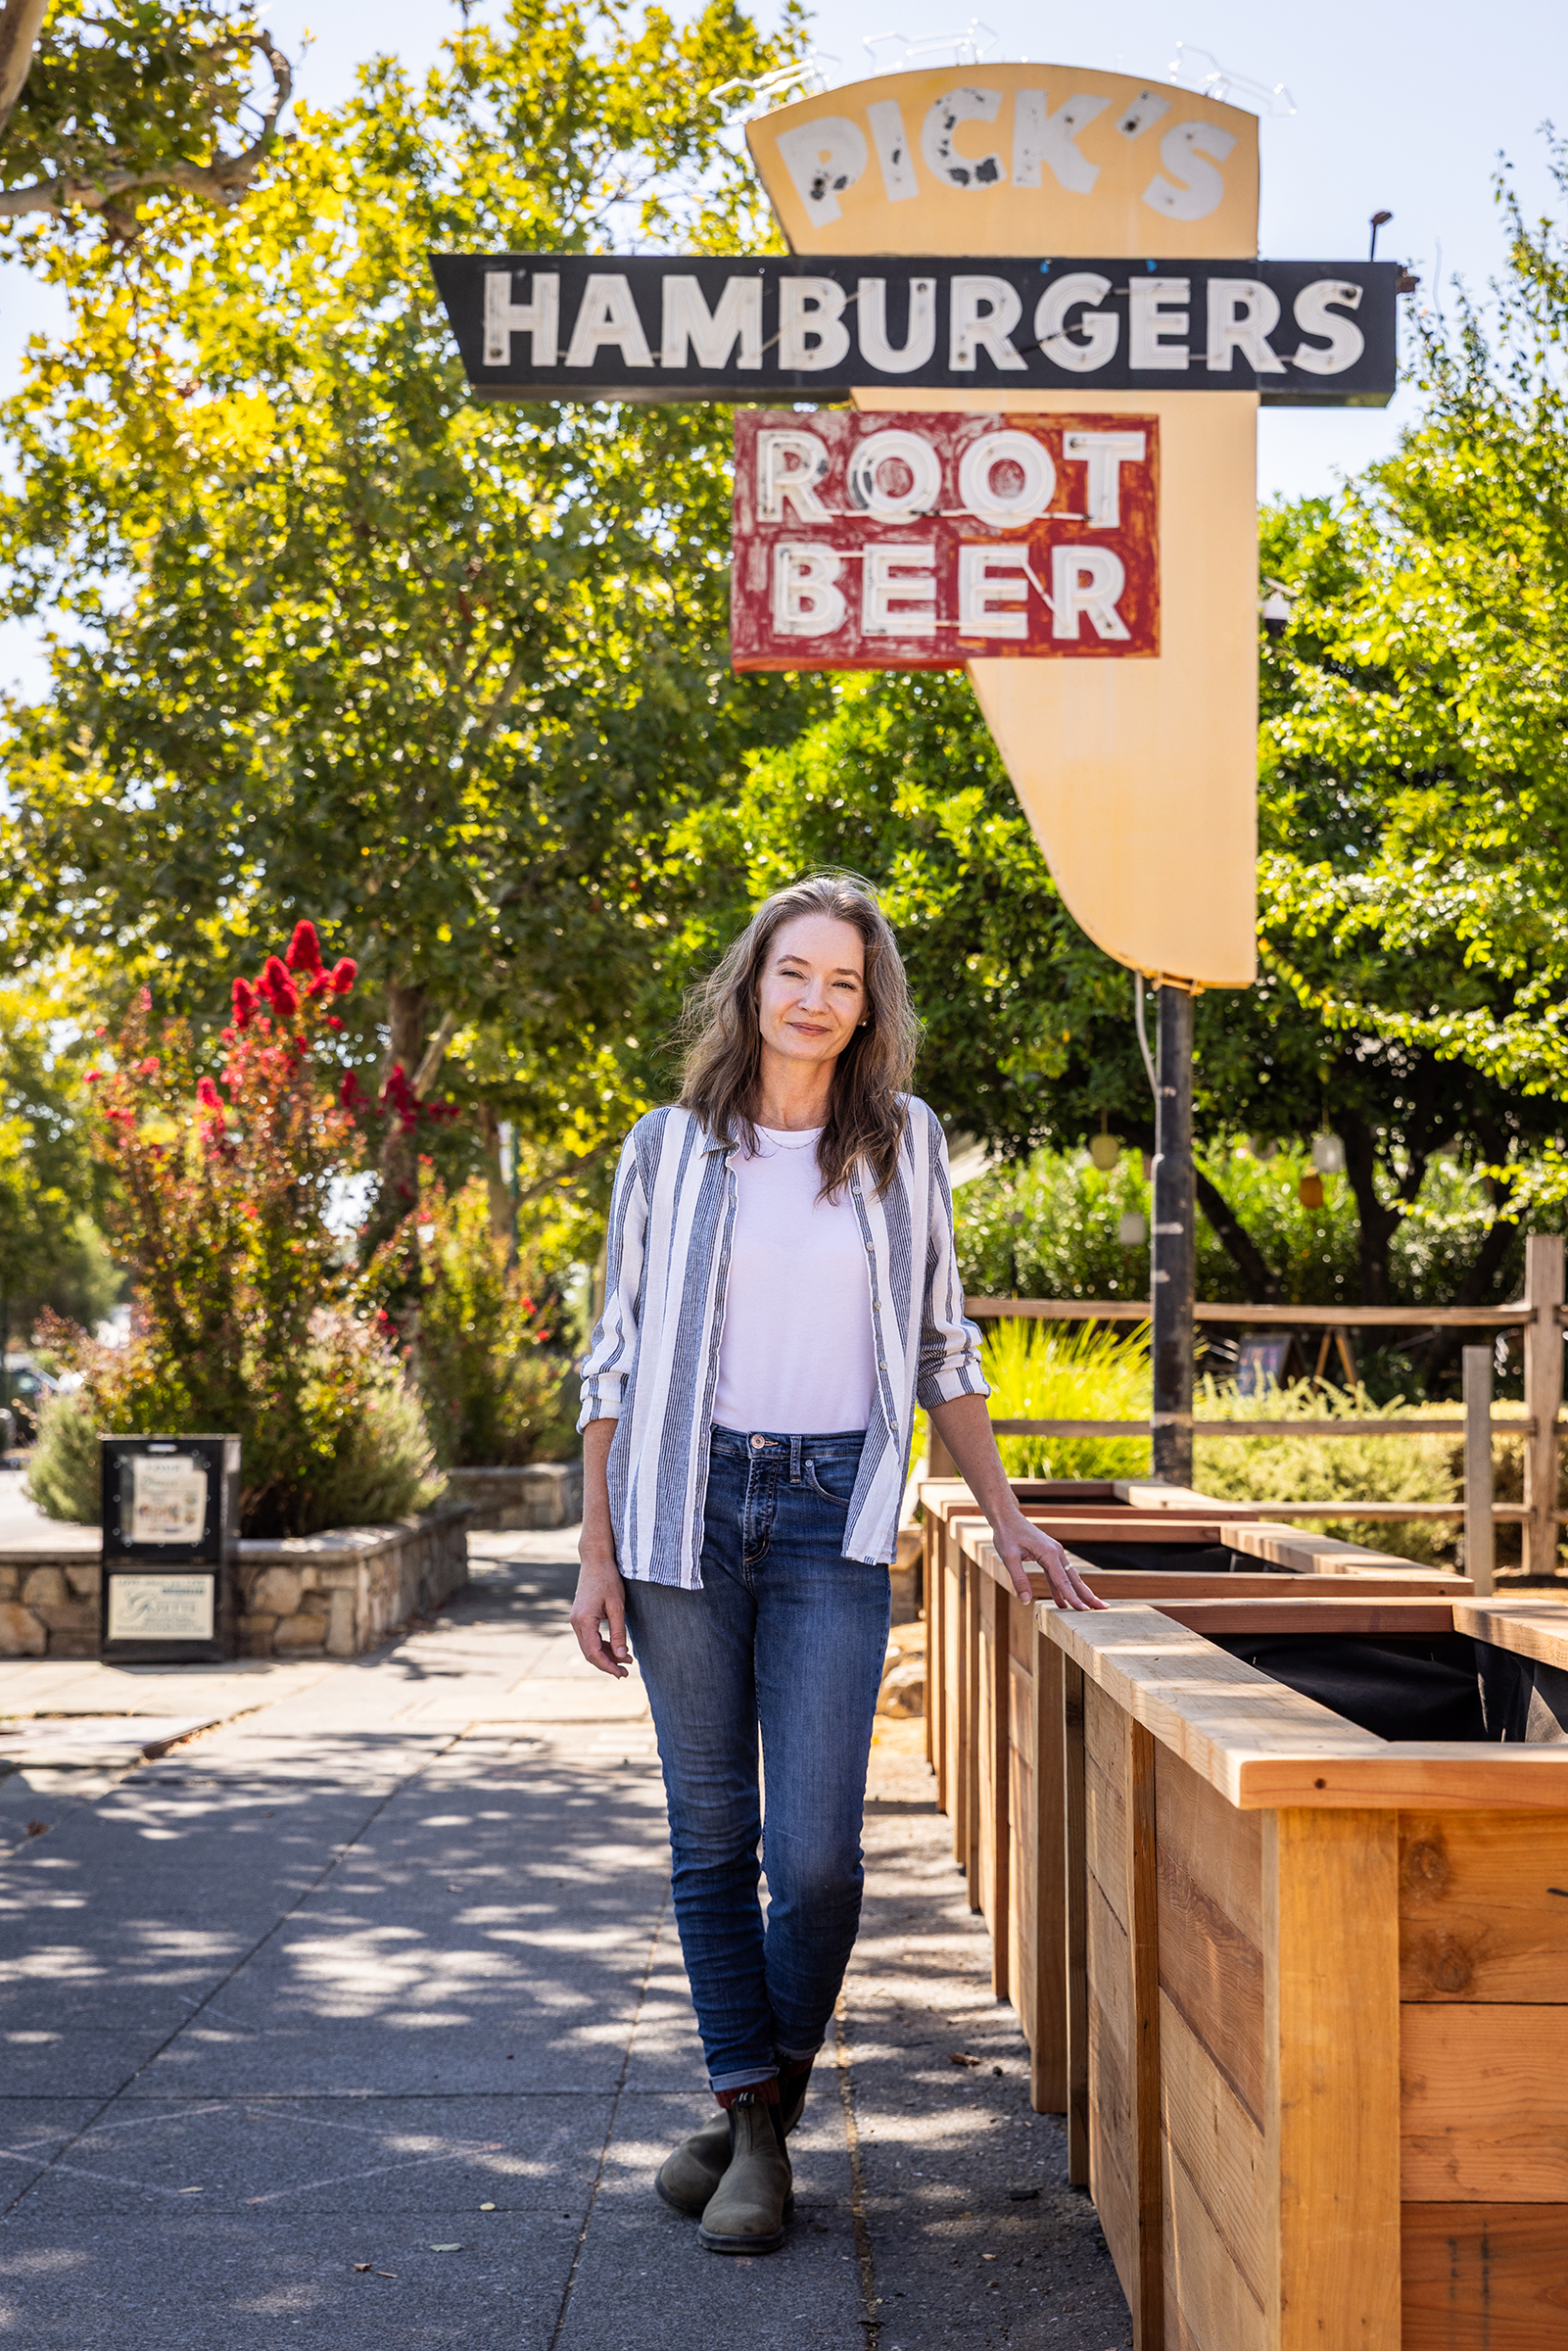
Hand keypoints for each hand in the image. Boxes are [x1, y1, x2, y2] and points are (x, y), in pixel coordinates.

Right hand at [569, 1547, 631, 1676]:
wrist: (595, 1560)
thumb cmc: (608, 1579)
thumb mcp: (617, 1606)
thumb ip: (618, 1632)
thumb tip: (621, 1656)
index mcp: (584, 1620)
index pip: (593, 1653)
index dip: (608, 1666)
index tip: (622, 1673)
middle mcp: (576, 1622)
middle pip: (589, 1653)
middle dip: (607, 1664)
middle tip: (626, 1672)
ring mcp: (576, 1619)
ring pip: (589, 1646)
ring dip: (606, 1655)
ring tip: (626, 1661)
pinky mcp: (580, 1616)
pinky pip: (589, 1637)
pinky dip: (602, 1645)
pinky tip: (616, 1648)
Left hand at [993, 1513, 1106, 1612]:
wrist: (1007, 1517)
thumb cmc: (1007, 1535)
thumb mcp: (1009, 1557)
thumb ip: (1019, 1579)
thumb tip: (1025, 1601)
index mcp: (1049, 1553)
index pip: (1063, 1581)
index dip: (1073, 1597)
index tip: (1083, 1610)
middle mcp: (1057, 1553)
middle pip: (1074, 1579)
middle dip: (1088, 1595)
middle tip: (1102, 1608)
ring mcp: (1055, 1553)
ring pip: (1069, 1577)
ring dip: (1078, 1592)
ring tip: (1088, 1607)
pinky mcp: (1049, 1555)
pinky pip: (1058, 1575)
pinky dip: (1062, 1588)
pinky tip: (1063, 1602)